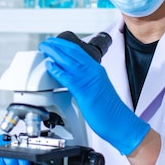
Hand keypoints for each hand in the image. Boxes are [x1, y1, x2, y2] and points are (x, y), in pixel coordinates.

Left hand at [39, 37, 150, 154]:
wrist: (120, 122)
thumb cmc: (109, 110)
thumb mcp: (97, 87)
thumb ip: (86, 80)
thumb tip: (72, 78)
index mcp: (96, 69)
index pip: (78, 50)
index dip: (65, 44)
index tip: (55, 42)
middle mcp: (93, 71)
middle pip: (72, 51)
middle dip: (57, 44)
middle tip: (46, 43)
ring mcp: (89, 80)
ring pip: (68, 60)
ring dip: (54, 52)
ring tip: (44, 48)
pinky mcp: (84, 91)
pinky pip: (67, 77)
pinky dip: (56, 69)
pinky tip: (49, 66)